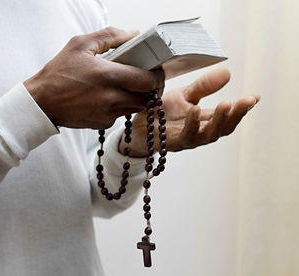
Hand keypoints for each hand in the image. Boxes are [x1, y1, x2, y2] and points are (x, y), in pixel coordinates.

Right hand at [24, 27, 164, 128]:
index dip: (157, 77)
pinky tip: (105, 98)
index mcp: (109, 76)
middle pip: (147, 98)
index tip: (155, 71)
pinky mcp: (103, 124)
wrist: (42, 102)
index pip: (149, 81)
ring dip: (134, 97)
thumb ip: (110, 36)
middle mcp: (112, 98)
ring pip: (135, 107)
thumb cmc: (59, 74)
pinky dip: (118, 107)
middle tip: (143, 80)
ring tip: (120, 86)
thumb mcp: (80, 45)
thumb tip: (133, 34)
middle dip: (149, 90)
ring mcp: (108, 113)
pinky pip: (120, 115)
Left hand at [119, 68, 259, 156]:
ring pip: (209, 135)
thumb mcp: (184, 95)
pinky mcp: (172, 143)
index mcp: (204, 120)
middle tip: (246, 101)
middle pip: (224, 128)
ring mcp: (187, 139)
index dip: (242, 108)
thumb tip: (228, 72)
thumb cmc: (162, 113)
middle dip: (236, 115)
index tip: (255, 97)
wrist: (137, 126)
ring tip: (227, 104)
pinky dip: (193, 124)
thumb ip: (204, 87)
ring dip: (219, 121)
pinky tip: (195, 110)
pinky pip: (186, 136)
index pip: (228, 115)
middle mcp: (199, 132)